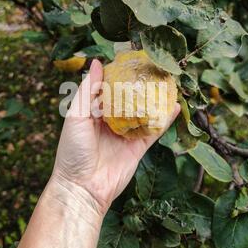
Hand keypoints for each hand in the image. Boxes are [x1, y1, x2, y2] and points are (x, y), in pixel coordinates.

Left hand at [51, 59, 180, 215]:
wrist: (83, 188)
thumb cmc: (73, 151)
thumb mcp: (75, 117)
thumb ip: (87, 91)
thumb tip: (96, 63)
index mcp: (93, 112)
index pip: (108, 88)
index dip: (118, 74)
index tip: (130, 59)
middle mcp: (110, 121)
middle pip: (128, 99)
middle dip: (139, 85)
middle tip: (153, 68)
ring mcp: (126, 134)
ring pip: (143, 113)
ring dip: (155, 100)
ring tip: (168, 83)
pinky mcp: (138, 148)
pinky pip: (153, 131)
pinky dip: (164, 120)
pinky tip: (174, 106)